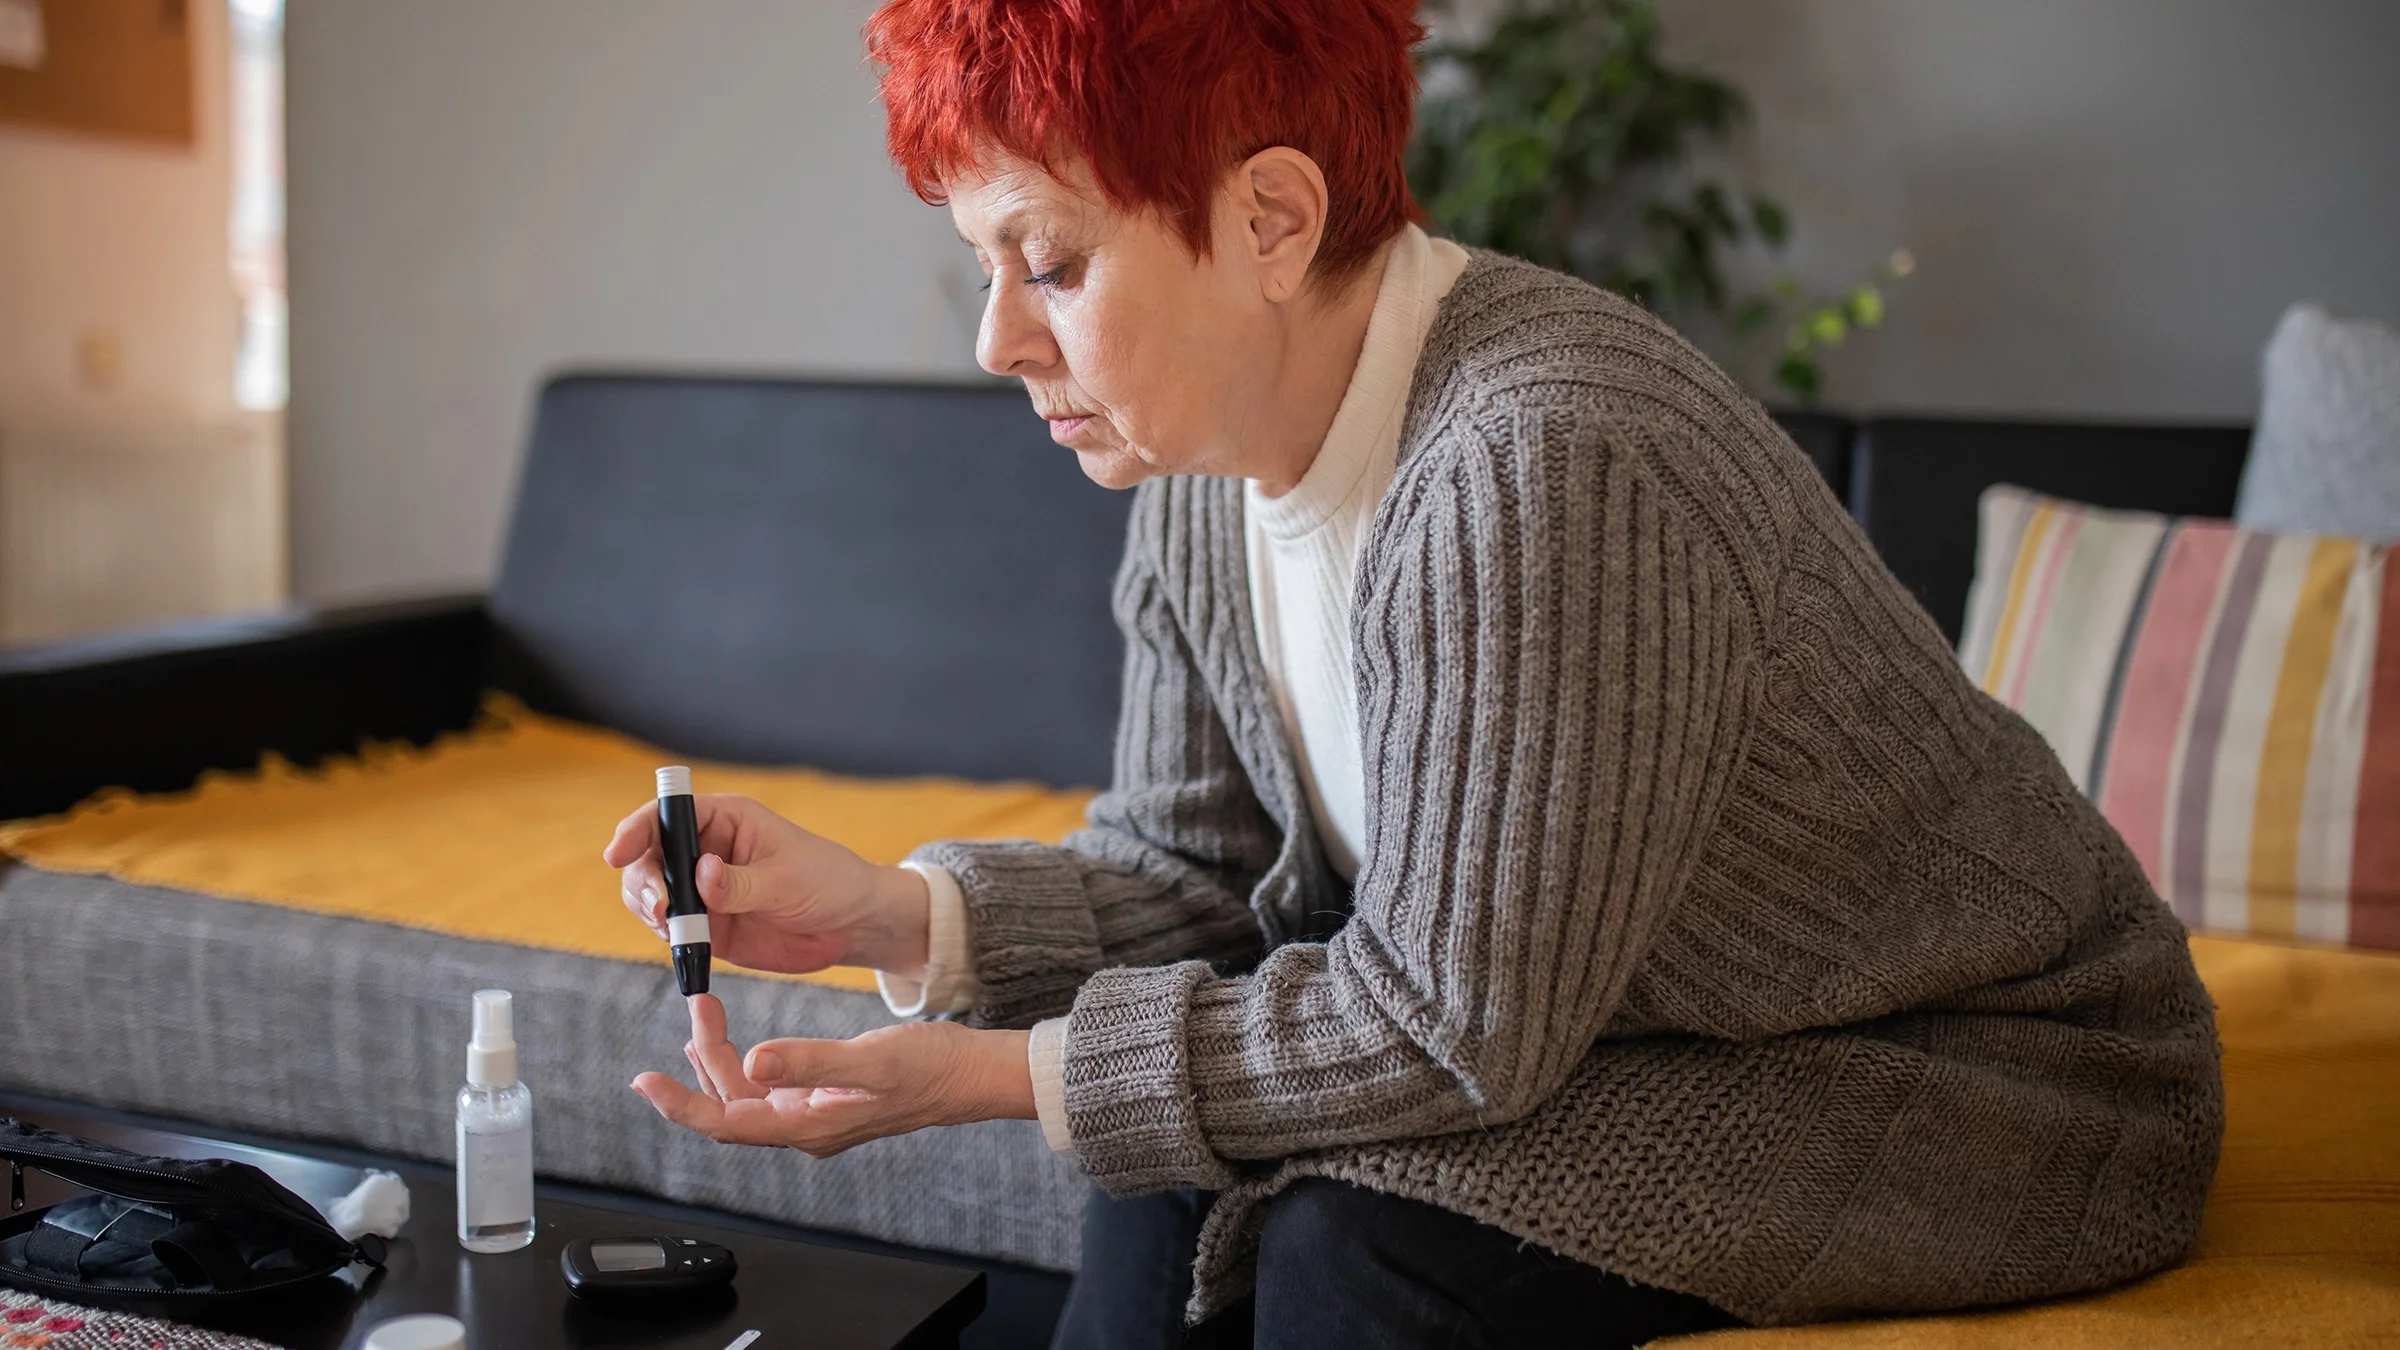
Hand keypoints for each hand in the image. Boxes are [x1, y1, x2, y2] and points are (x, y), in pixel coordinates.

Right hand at [603, 793, 934, 977]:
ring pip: (649, 894)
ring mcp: (701, 890)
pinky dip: (666, 938)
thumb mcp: (787, 879)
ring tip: (670, 926)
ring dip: (648, 909)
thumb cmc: (827, 881)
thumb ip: (740, 882)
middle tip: (660, 908)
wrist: (850, 923)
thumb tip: (701, 874)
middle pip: (646, 857)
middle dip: (642, 880)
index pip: (666, 815)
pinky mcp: (705, 925)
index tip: (618, 852)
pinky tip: (681, 945)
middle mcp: (703, 850)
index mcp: (723, 819)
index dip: (636, 830)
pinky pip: (670, 929)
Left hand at [633, 995, 1034, 1156]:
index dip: (681, 1106)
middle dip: (701, 1063)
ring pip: (747, 1096)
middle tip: (695, 1009)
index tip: (645, 1084)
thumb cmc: (931, 1069)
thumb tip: (753, 1061)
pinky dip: (746, 1063)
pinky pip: (769, 1089)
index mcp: (809, 1126)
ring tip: (705, 1016)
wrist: (972, 1075)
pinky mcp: (826, 1100)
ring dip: (722, 1058)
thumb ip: (809, 1061)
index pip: (727, 1123)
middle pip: (730, 1106)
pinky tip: (738, 1042)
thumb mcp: (869, 1058)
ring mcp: (814, 1116)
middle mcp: (805, 1128)